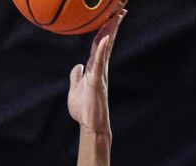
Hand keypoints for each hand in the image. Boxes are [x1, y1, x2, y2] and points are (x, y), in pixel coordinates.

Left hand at [67, 9, 125, 132]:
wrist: (90, 124)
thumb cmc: (84, 109)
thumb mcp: (75, 89)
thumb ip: (76, 76)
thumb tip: (77, 66)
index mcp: (93, 69)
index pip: (99, 45)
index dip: (103, 31)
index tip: (110, 17)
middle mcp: (99, 69)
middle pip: (105, 42)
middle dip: (111, 25)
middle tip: (119, 10)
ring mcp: (99, 74)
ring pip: (105, 49)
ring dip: (109, 32)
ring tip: (116, 17)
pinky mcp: (96, 81)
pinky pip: (99, 63)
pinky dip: (102, 50)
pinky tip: (104, 38)